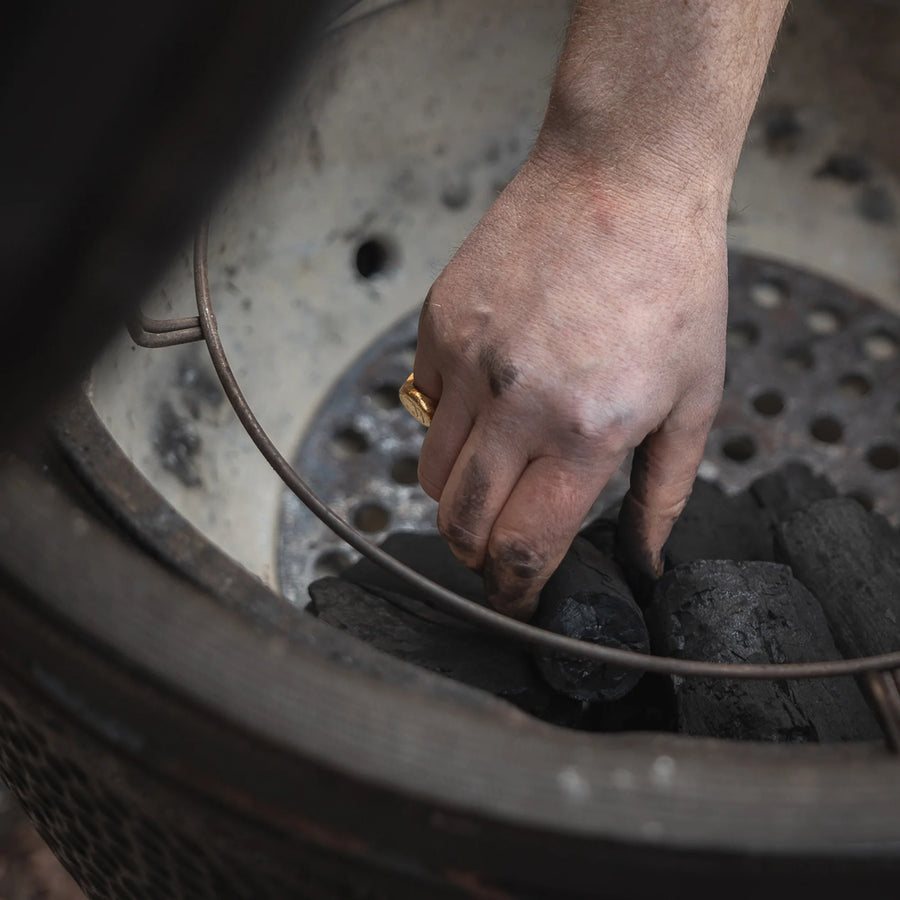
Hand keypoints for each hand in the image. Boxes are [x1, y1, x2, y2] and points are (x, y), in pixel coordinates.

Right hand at [413, 141, 727, 618]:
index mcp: (586, 430)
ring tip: (498, 475)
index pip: (523, 546)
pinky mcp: (438, 326)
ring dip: (459, 495)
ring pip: (431, 473)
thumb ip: (664, 492)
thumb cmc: (673, 281)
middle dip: (479, 555)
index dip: (515, 590)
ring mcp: (467, 361)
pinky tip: (489, 399)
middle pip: (462, 523)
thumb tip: (645, 559)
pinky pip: (423, 407)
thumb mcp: (694, 397)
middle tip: (501, 551)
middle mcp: (515, 403)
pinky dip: (448, 424)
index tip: (517, 599)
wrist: (623, 175)